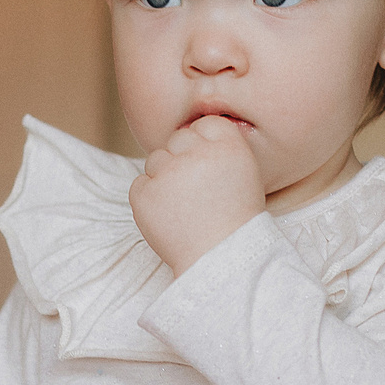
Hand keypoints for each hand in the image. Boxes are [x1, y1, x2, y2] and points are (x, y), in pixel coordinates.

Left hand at [130, 114, 266, 274]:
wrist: (220, 260)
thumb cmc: (235, 221)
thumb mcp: (244, 176)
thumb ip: (220, 150)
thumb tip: (193, 131)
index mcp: (229, 146)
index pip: (205, 124)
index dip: (203, 142)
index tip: (207, 163)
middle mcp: (198, 154)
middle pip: (177, 137)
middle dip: (182, 158)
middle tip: (195, 189)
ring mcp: (168, 173)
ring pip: (155, 159)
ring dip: (164, 177)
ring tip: (184, 206)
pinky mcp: (144, 195)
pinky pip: (140, 184)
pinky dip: (149, 198)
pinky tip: (170, 216)